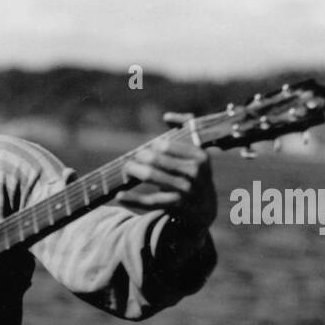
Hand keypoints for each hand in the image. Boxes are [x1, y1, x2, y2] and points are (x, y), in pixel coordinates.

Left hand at [119, 112, 215, 228]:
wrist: (205, 207)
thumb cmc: (195, 173)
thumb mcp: (197, 151)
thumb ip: (187, 127)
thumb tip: (167, 117)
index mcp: (200, 156)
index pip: (166, 146)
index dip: (150, 148)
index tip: (144, 152)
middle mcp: (194, 172)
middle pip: (155, 159)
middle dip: (138, 159)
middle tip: (130, 162)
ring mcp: (185, 190)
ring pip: (151, 176)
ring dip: (133, 172)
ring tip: (126, 171)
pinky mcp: (175, 206)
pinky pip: (149, 201)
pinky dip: (133, 199)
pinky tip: (120, 196)